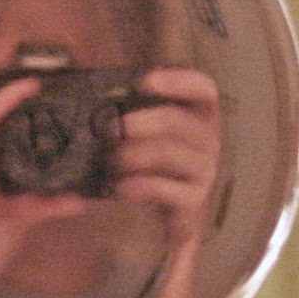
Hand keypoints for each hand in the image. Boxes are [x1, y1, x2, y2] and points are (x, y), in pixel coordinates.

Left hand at [112, 67, 219, 250]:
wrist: (157, 217)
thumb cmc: (147, 164)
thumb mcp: (140, 136)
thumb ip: (126, 114)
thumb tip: (91, 95)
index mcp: (197, 117)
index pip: (204, 91)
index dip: (180, 81)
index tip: (146, 81)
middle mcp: (207, 141)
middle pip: (179, 121)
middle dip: (144, 121)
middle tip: (115, 127)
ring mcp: (203, 171)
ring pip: (169, 152)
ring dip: (135, 154)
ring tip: (111, 161)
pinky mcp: (193, 200)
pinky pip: (163, 187)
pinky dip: (138, 185)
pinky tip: (121, 187)